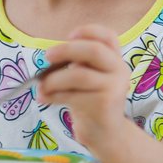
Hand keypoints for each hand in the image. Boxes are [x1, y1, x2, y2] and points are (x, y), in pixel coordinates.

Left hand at [39, 25, 132, 151]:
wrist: (103, 132)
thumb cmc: (89, 100)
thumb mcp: (87, 77)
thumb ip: (77, 64)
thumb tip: (50, 57)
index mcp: (115, 59)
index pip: (109, 36)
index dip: (89, 31)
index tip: (69, 36)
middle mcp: (119, 70)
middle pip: (95, 51)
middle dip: (66, 50)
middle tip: (47, 56)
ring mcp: (114, 87)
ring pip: (79, 75)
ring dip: (54, 80)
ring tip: (42, 87)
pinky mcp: (104, 104)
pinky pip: (72, 95)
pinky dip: (53, 95)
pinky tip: (45, 99)